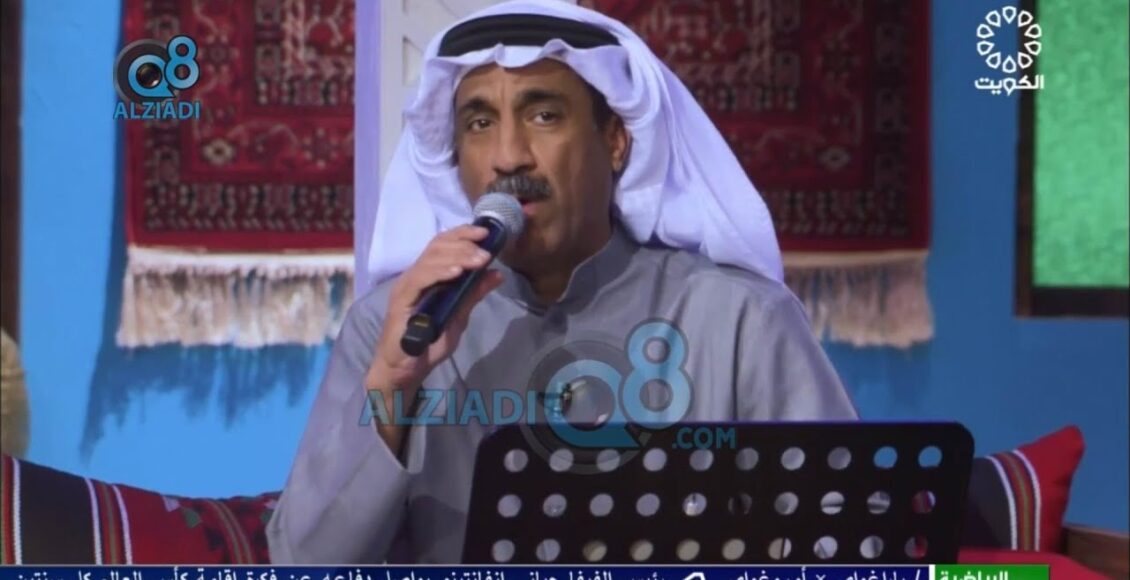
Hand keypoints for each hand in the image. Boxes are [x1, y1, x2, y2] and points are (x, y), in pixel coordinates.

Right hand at [365, 225, 504, 447]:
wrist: (404, 371)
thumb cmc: (427, 344)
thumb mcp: (458, 317)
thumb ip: (473, 296)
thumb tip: (497, 274)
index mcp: (428, 276)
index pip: (443, 245)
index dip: (463, 234)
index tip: (487, 233)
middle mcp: (415, 276)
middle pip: (438, 247)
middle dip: (465, 245)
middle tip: (487, 252)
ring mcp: (406, 287)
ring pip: (430, 260)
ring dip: (458, 257)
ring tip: (479, 260)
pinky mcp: (400, 302)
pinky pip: (419, 280)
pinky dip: (439, 273)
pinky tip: (456, 273)